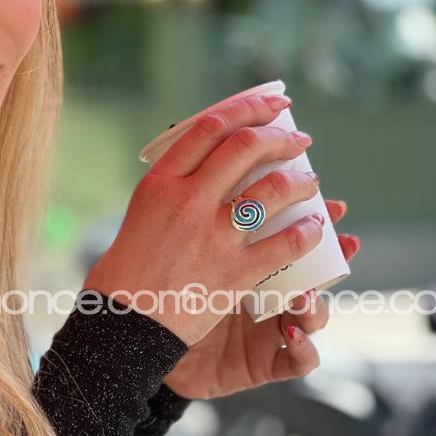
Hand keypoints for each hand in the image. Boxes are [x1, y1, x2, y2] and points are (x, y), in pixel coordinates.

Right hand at [83, 92, 328, 346]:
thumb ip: (175, 189)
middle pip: (245, 148)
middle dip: (280, 137)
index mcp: (160, 183)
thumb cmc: (126, 274)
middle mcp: (187, 202)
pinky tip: (314, 228)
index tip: (272, 107)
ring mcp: (212, 237)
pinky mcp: (233, 273)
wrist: (122, 328)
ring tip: (311, 183)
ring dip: (300, 182)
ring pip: (272, 191)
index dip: (248, 108)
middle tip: (298, 142)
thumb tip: (211, 168)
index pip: (209, 127)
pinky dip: (306, 232)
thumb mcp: (140, 214)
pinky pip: (284, 244)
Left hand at [161, 200, 359, 399]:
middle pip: (316, 276)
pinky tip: (290, 333)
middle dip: (333, 258)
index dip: (318, 224)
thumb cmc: (163, 297)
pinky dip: (304, 349)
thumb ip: (206, 220)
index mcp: (253, 265)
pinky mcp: (264, 365)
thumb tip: (212, 170)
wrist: (141, 346)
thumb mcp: (185, 254)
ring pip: (315, 317)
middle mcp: (269, 297)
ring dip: (318, 304)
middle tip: (339, 240)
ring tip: (305, 295)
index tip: (334, 206)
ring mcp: (270, 331)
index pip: (294, 241)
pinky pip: (299, 361)